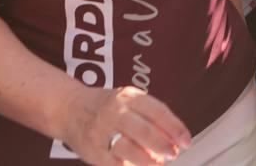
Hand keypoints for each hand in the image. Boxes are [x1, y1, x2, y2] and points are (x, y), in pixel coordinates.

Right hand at [57, 85, 190, 165]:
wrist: (69, 108)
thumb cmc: (107, 106)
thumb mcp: (128, 100)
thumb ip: (150, 116)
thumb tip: (174, 138)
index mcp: (129, 97)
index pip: (158, 111)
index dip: (175, 128)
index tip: (186, 141)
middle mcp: (115, 112)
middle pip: (144, 131)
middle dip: (163, 145)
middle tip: (173, 153)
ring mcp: (102, 132)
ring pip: (128, 149)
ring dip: (148, 160)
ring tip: (158, 163)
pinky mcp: (93, 151)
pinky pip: (114, 163)